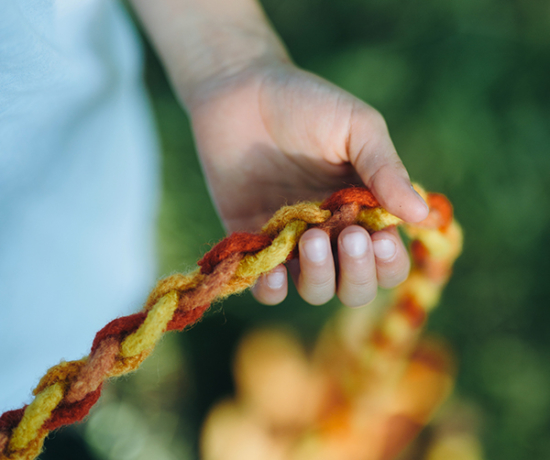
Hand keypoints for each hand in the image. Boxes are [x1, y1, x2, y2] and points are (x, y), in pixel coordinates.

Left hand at [187, 62, 428, 307]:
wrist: (239, 89)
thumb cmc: (305, 101)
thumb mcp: (356, 127)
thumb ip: (385, 169)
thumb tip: (421, 215)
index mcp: (363, 210)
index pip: (386, 259)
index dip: (388, 262)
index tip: (380, 238)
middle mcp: (330, 233)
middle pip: (354, 286)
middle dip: (357, 274)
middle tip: (349, 236)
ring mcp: (290, 241)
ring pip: (314, 289)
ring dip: (319, 278)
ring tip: (311, 240)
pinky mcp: (252, 242)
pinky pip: (265, 286)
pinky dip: (271, 290)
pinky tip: (273, 274)